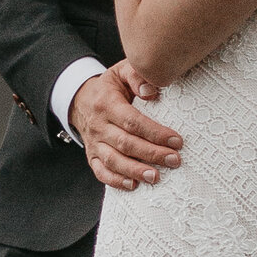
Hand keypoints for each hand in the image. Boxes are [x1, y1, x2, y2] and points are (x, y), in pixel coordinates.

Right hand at [70, 61, 183, 190]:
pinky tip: (133, 185)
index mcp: (107, 104)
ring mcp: (94, 143)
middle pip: (126, 143)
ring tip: (156, 177)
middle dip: (152, 154)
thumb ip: (136, 76)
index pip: (132, 121)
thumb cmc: (109, 87)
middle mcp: (99, 126)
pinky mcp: (92, 156)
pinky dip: (115, 181)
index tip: (176, 140)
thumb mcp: (121, 72)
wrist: (80, 99)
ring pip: (113, 160)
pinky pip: (101, 171)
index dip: (154, 133)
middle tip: (174, 160)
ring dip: (135, 170)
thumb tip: (152, 91)